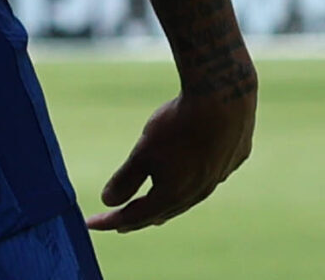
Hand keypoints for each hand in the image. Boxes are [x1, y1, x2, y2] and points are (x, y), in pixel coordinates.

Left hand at [85, 76, 255, 231]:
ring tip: (152, 210)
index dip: (112, 220)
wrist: (223, 100)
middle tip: (119, 222)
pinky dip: (190, 184)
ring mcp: (219, 176)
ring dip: (166, 205)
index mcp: (174, 194)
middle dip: (139, 217)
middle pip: (163, 211)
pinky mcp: (232, 158)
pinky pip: (207, 178)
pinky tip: (189, 179)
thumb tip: (107, 202)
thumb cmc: (177, 127)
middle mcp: (199, 192)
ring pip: (188, 198)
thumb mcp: (142, 153)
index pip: (137, 215)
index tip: (92, 224)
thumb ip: (126, 180)